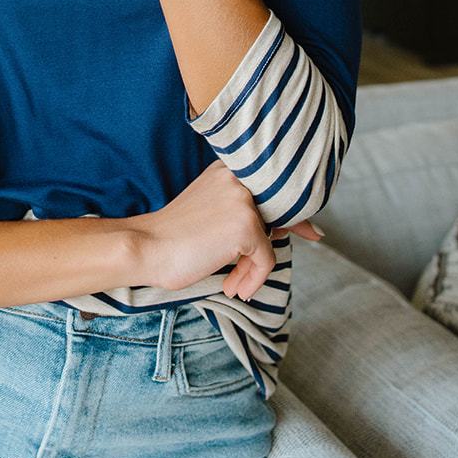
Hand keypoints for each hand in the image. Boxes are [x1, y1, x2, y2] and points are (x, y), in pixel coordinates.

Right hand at [126, 161, 279, 300]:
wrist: (146, 247)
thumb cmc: (173, 237)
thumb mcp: (212, 212)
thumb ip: (244, 212)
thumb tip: (294, 228)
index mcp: (226, 169)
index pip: (272, 190)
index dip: (292, 215)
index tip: (311, 233)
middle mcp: (237, 178)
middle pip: (279, 214)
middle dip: (279, 241)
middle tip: (254, 272)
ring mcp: (242, 201)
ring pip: (270, 241)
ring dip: (253, 268)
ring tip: (233, 284)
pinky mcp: (245, 226)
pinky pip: (265, 260)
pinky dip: (252, 279)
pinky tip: (233, 288)